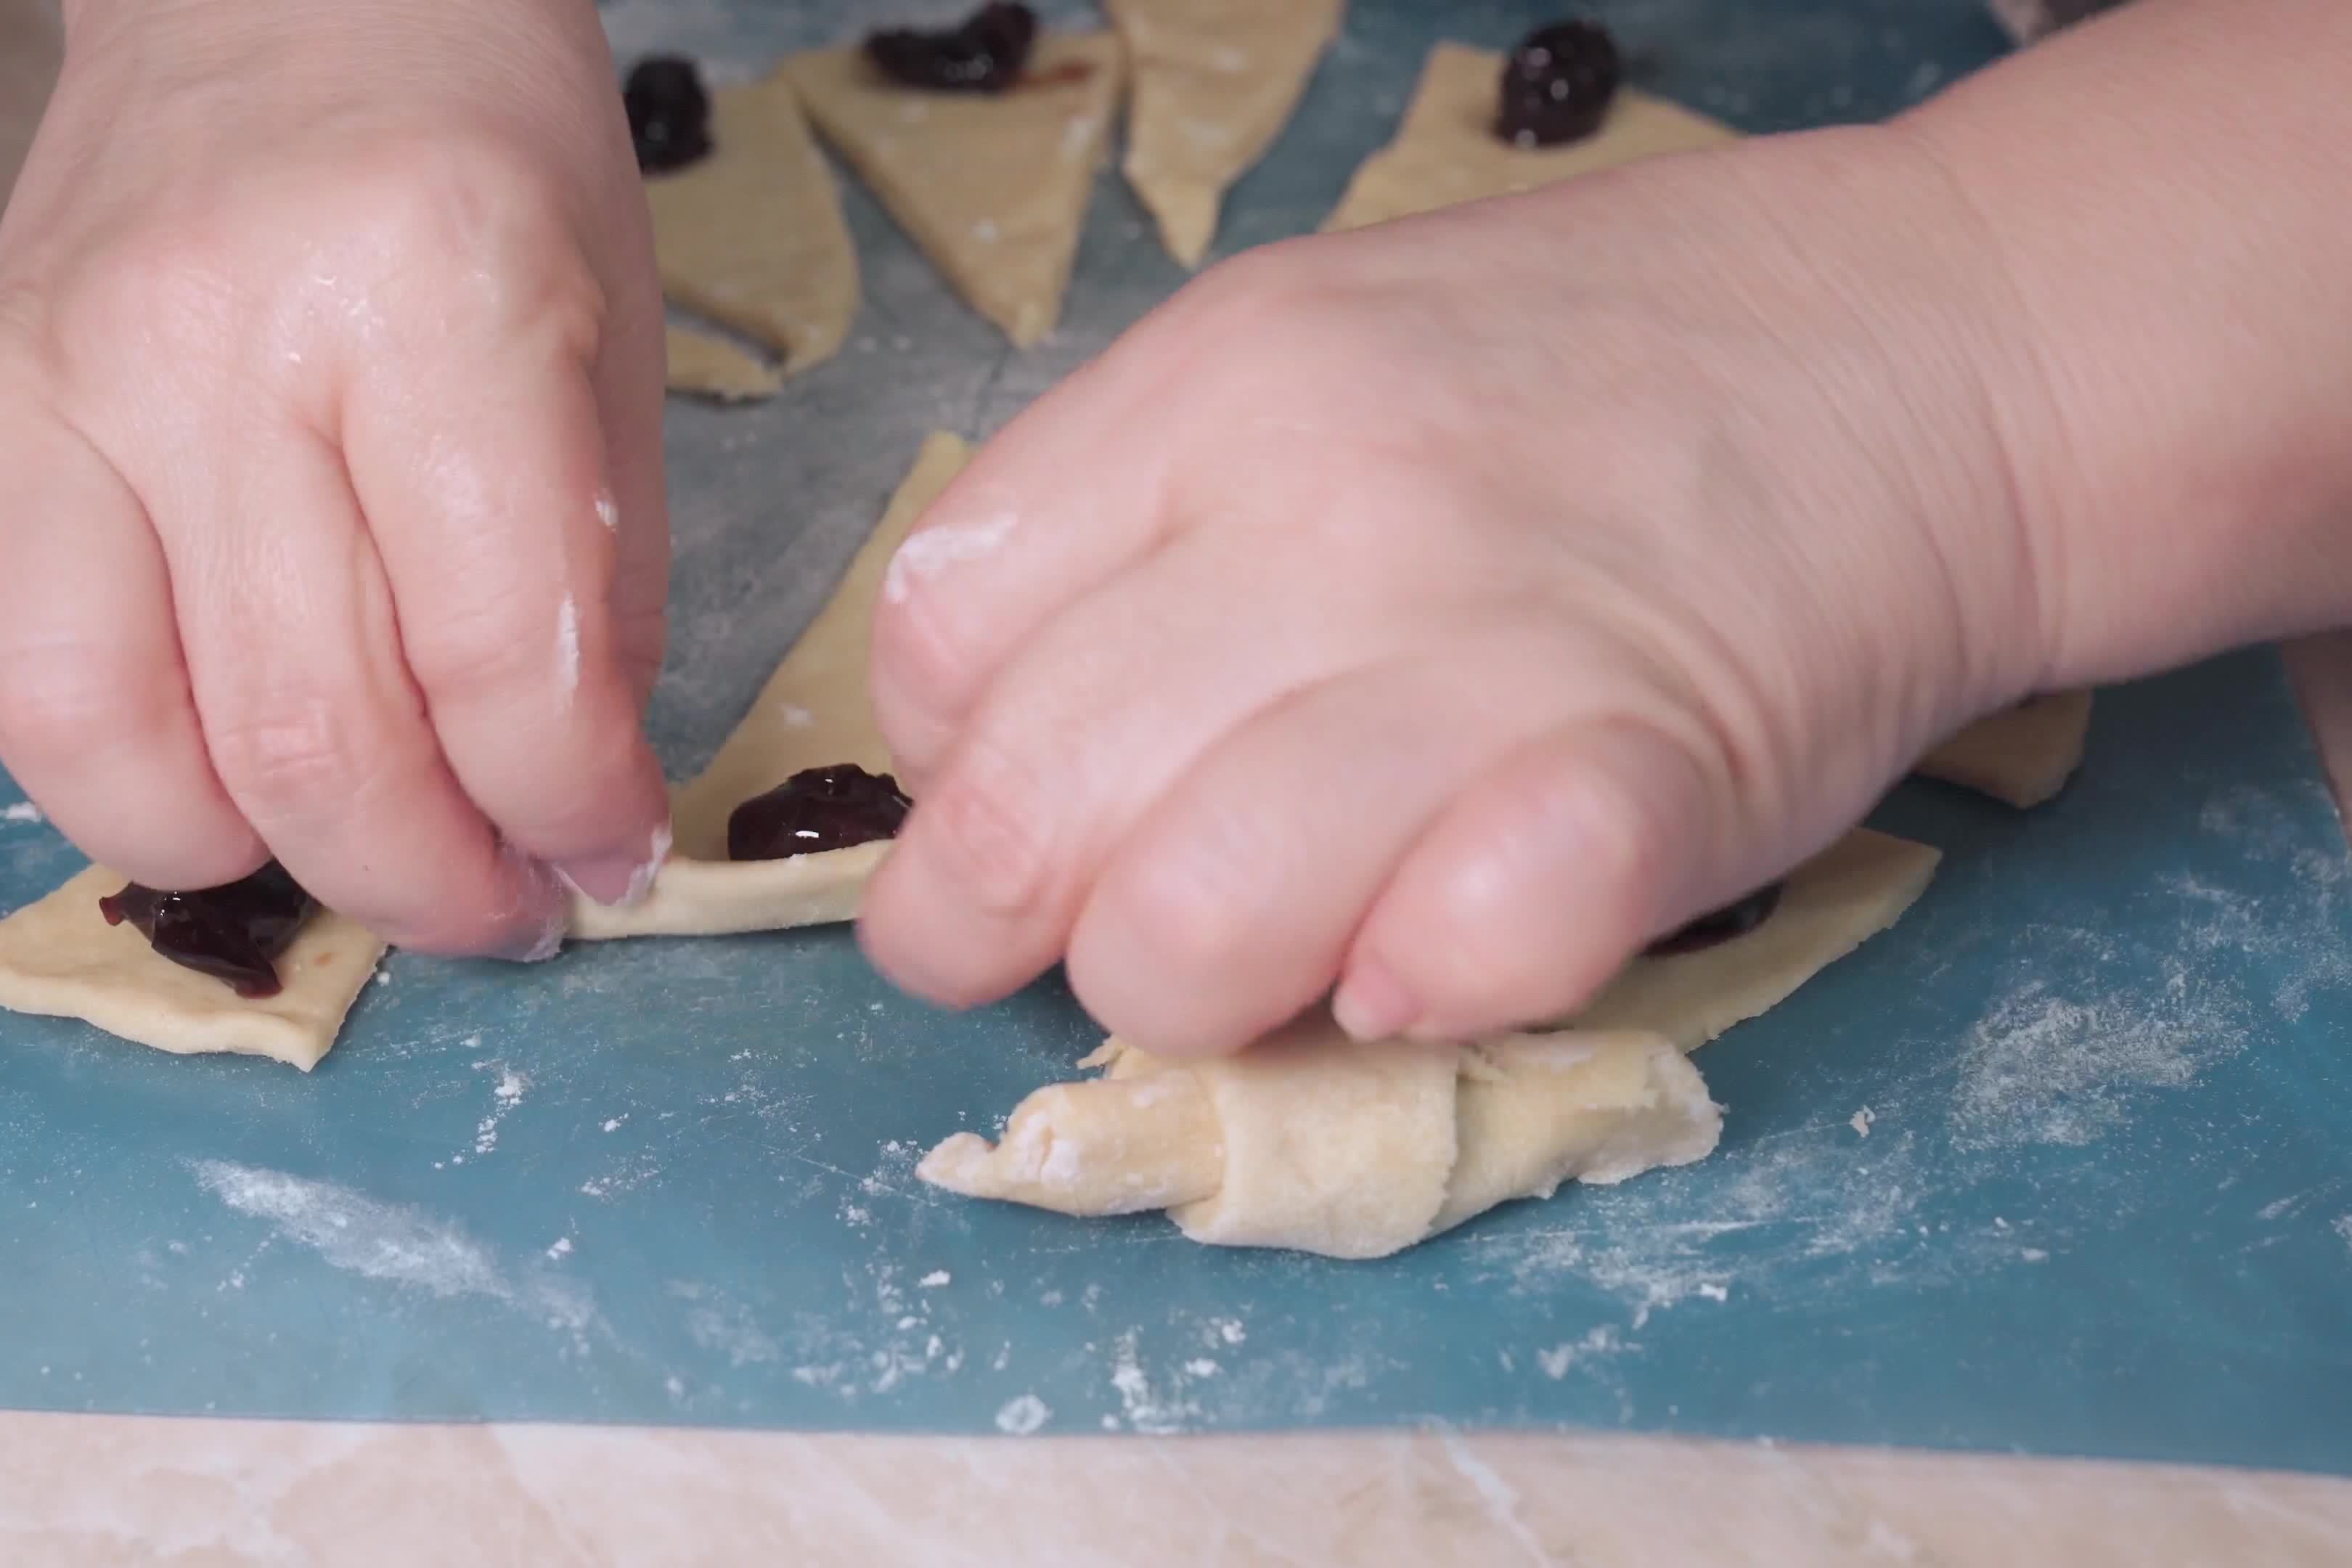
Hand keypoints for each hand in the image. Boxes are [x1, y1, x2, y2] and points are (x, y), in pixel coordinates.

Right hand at [0, 0, 669, 954]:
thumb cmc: (480, 170)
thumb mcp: (614, 355)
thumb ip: (595, 597)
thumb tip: (567, 817)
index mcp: (436, 298)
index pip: (502, 666)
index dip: (573, 812)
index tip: (602, 852)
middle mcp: (220, 342)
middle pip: (305, 738)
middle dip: (425, 885)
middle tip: (487, 897)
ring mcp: (51, 373)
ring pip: (82, 728)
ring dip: (219, 845)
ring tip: (315, 830)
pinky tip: (99, 701)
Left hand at [860, 125, 2055, 1053]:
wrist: (1929, 344)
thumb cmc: (1591, 372)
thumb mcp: (1306, 352)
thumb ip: (1137, 522)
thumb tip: (995, 750)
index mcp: (1207, 389)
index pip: (933, 650)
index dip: (955, 771)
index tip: (1040, 795)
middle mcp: (1313, 508)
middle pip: (1014, 823)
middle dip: (1013, 936)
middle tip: (1112, 929)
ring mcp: (1483, 645)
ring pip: (1180, 934)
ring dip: (1199, 1001)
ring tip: (1285, 949)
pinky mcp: (1646, 780)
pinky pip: (1449, 962)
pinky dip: (1416, 997)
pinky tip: (1440, 952)